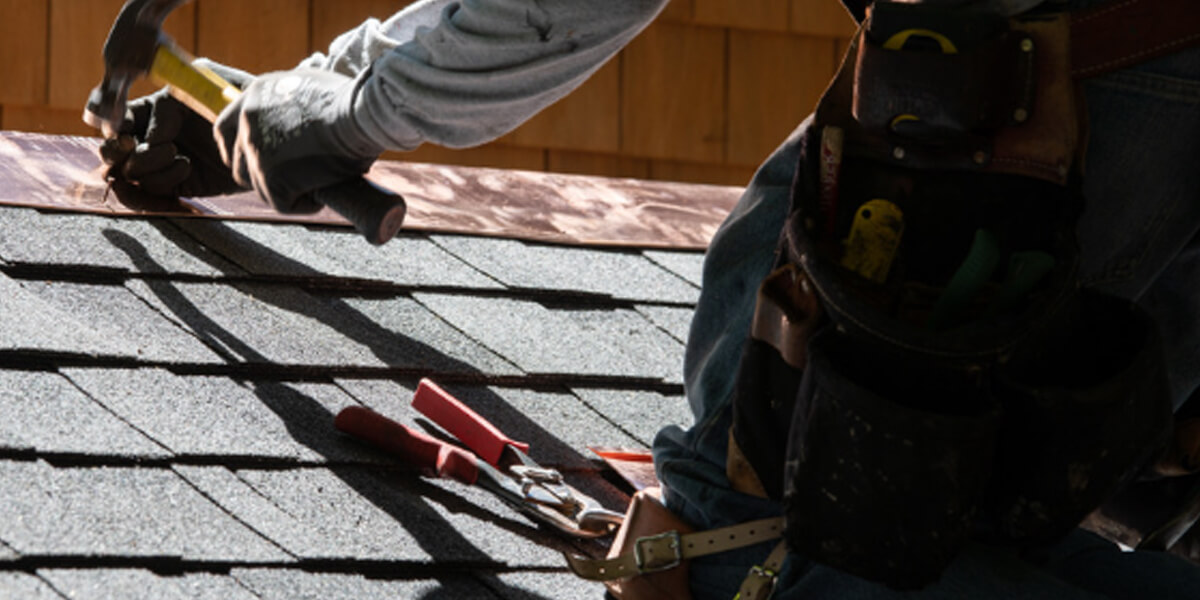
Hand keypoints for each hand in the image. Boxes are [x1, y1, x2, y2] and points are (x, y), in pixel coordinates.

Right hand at [99, 60, 254, 197]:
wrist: (268, 139)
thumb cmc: (241, 103)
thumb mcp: (213, 83)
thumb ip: (180, 92)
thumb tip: (154, 127)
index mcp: (154, 109)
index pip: (116, 117)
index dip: (112, 125)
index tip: (125, 130)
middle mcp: (153, 136)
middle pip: (111, 149)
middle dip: (117, 150)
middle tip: (135, 146)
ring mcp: (164, 164)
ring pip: (128, 172)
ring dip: (145, 165)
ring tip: (177, 155)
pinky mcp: (179, 185)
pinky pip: (153, 190)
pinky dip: (162, 181)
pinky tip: (185, 168)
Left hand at [214, 68, 382, 213]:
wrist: (359, 115)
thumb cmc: (348, 101)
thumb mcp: (307, 86)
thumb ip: (289, 103)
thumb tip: (298, 122)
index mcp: (253, 97)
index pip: (225, 130)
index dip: (237, 149)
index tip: (253, 159)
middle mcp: (248, 124)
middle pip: (239, 164)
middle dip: (261, 176)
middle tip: (292, 179)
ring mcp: (257, 153)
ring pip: (262, 188)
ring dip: (288, 190)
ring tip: (318, 182)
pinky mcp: (272, 179)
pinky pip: (283, 204)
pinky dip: (304, 204)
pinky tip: (324, 191)